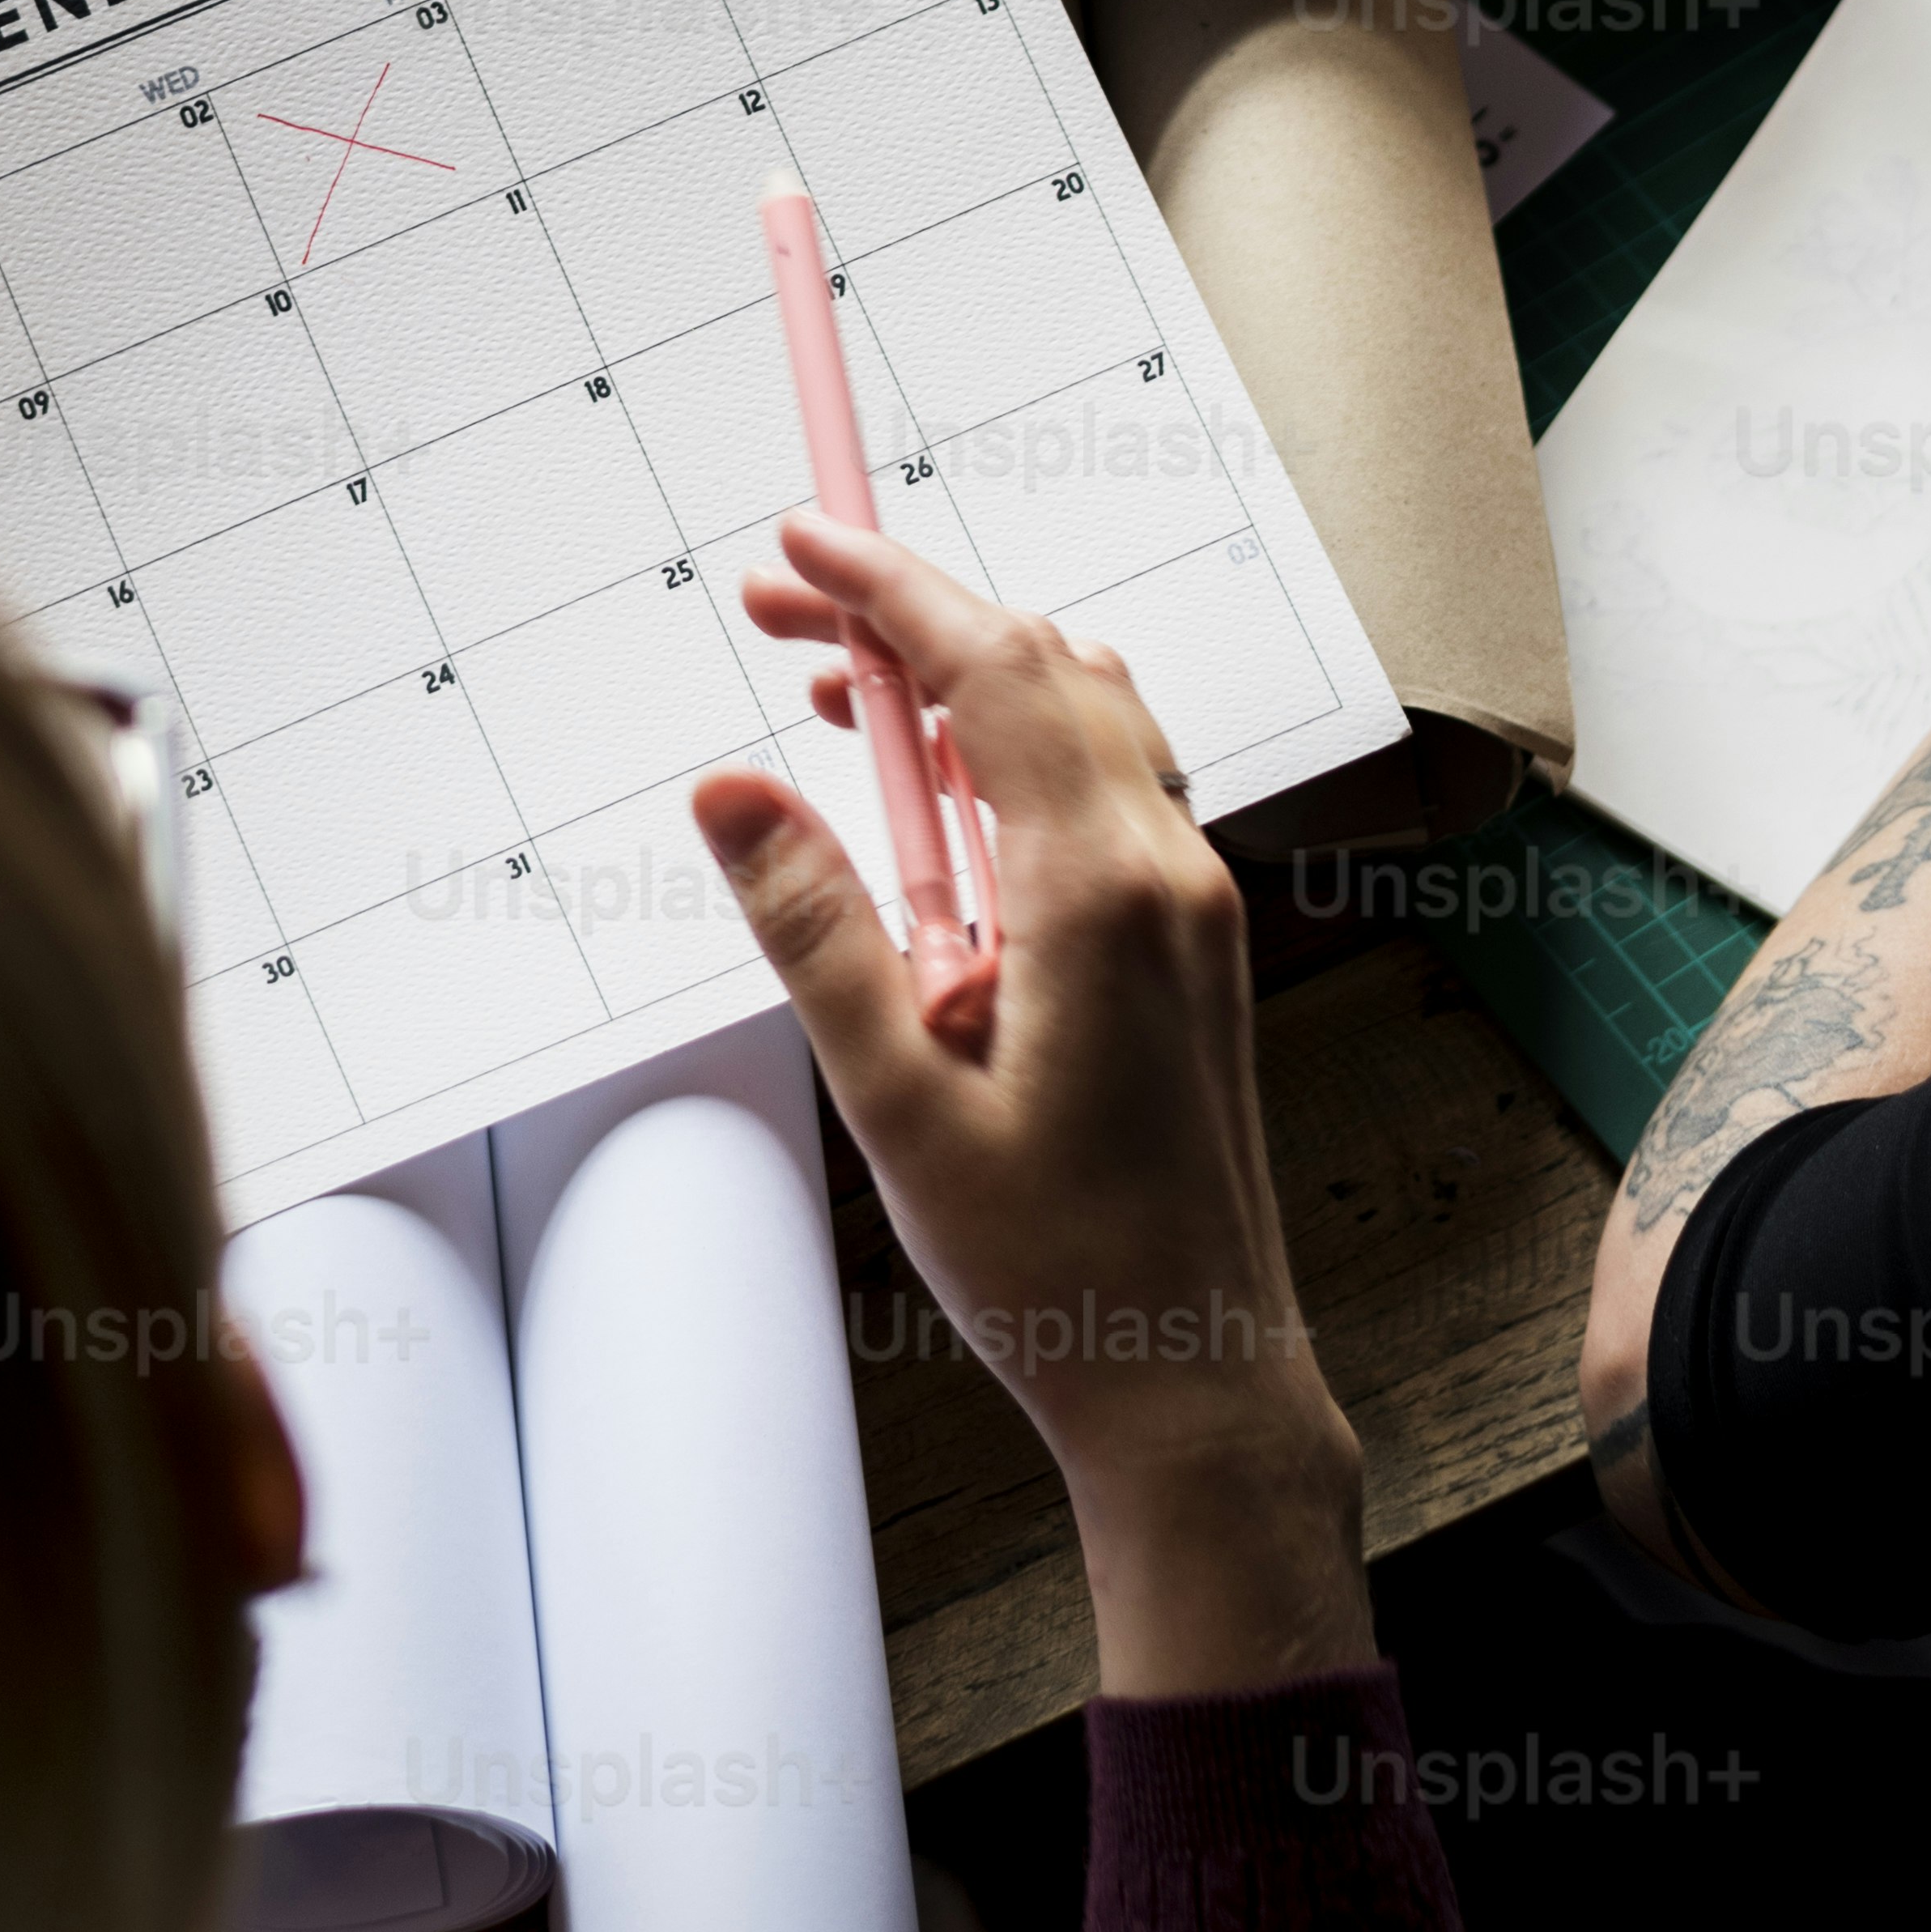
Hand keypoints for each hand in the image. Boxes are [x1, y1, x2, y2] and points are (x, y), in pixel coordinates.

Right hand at [694, 511, 1368, 1697]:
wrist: (1197, 1387)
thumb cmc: (1061, 1273)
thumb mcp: (899, 1105)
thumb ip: (816, 931)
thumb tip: (734, 792)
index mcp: (1101, 894)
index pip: (992, 668)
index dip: (889, 586)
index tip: (800, 544)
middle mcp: (1167, 874)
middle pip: (1040, 666)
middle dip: (909, 616)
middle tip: (783, 614)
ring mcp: (1192, 907)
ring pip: (1083, 715)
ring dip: (963, 680)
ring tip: (840, 700)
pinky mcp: (1190, 947)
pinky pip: (1104, 789)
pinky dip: (1012, 752)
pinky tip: (933, 811)